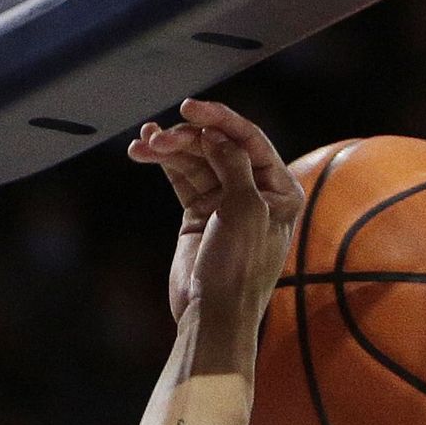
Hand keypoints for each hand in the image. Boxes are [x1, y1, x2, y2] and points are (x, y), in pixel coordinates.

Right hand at [127, 100, 303, 357]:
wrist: (213, 316)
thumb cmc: (239, 268)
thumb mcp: (245, 210)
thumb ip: (234, 165)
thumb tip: (216, 133)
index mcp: (282, 191)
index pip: (250, 141)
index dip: (221, 120)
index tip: (190, 108)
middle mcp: (257, 192)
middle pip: (220, 146)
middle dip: (188, 136)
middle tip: (160, 135)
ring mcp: (226, 202)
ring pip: (197, 159)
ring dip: (170, 147)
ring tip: (144, 142)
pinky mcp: (200, 213)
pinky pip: (182, 177)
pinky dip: (164, 162)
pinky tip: (143, 150)